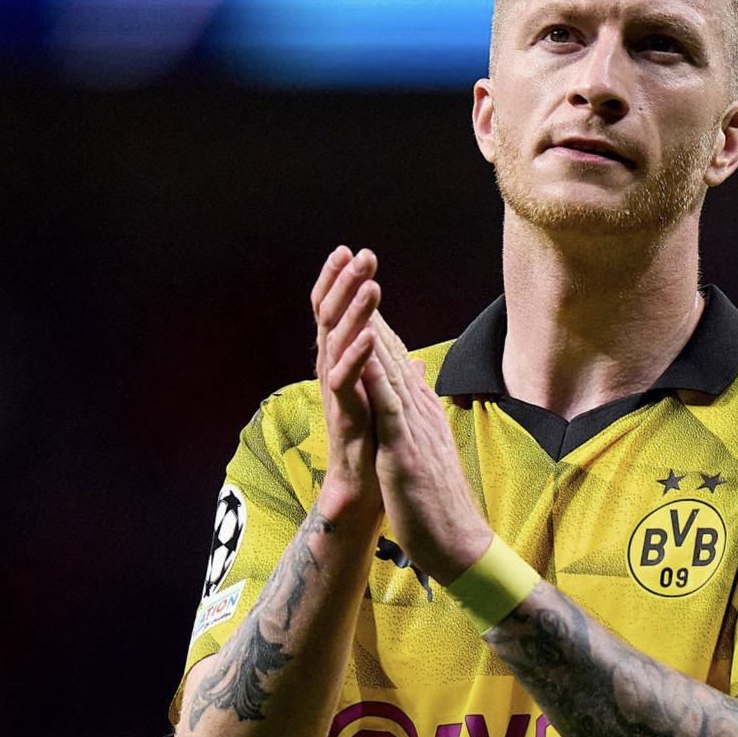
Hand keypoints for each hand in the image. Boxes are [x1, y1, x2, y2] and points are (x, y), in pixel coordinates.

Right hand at [310, 246, 386, 517]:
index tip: (351, 250)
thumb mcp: (382, 395)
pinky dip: (358, 355)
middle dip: (345, 283)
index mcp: (341, 361)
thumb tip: (406, 351)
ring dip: (355, 311)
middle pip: (331, 316)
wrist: (363, 486)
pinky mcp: (344, 414)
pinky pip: (346, 380)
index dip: (340, 281)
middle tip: (361, 253)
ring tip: (372, 284)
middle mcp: (332, 370)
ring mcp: (336, 391)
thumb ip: (388, 369)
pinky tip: (371, 334)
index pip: (335, 312)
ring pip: (338, 342)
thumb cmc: (371, 439)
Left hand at [362, 302, 493, 584]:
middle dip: (374, 309)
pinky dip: (376, 374)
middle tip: (360, 265)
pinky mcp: (406, 448)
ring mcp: (414, 427)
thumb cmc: (439, 501)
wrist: (456, 542)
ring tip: (362, 288)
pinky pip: (388, 405)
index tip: (361, 287)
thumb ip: (419, 413)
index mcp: (420, 412)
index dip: (378, 321)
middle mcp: (419, 411)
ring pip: (391, 367)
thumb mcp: (426, 448)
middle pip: (393, 350)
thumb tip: (415, 385)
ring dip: (376, 326)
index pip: (396, 359)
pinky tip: (364, 347)